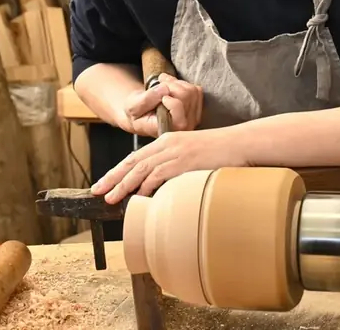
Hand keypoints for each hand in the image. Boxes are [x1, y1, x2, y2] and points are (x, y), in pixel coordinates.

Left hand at [90, 126, 250, 203]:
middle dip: (113, 177)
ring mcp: (176, 152)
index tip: (105, 183)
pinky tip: (138, 195)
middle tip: (98, 191)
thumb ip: (177, 167)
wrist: (241, 143)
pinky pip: (160, 174)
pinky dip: (147, 185)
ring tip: (111, 198)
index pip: (137, 157)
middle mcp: (168, 144)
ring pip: (142, 169)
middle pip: (133, 162)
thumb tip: (163, 188)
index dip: (119, 171)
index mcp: (168, 141)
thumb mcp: (193, 156)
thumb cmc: (221, 152)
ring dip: (124, 184)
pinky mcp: (185, 161)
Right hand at [124, 73, 202, 135]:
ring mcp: (193, 119)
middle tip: (159, 86)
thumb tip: (164, 90)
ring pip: (192, 91)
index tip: (161, 99)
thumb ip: (145, 100)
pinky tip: (171, 89)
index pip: (180, 113)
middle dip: (171, 86)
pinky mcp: (197, 109)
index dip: (171, 100)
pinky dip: (183, 84)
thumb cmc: (136, 114)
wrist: (142, 115)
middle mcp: (184, 128)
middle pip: (186, 96)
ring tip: (163, 86)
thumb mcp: (132, 108)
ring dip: (176, 84)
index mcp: (169, 131)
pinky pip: (197, 90)